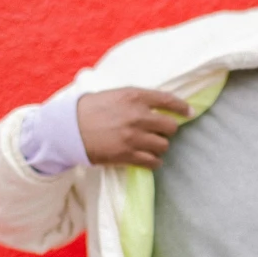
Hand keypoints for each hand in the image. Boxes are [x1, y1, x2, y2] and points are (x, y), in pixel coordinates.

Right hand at [77, 86, 191, 168]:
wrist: (69, 128)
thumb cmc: (90, 108)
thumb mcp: (115, 94)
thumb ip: (136, 98)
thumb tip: (157, 104)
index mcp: (135, 96)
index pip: (168, 100)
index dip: (181, 108)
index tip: (188, 112)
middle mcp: (138, 116)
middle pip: (170, 127)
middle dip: (167, 130)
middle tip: (160, 132)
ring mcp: (134, 137)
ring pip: (163, 145)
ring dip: (159, 146)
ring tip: (151, 146)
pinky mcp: (127, 155)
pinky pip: (152, 162)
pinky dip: (154, 162)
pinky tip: (150, 160)